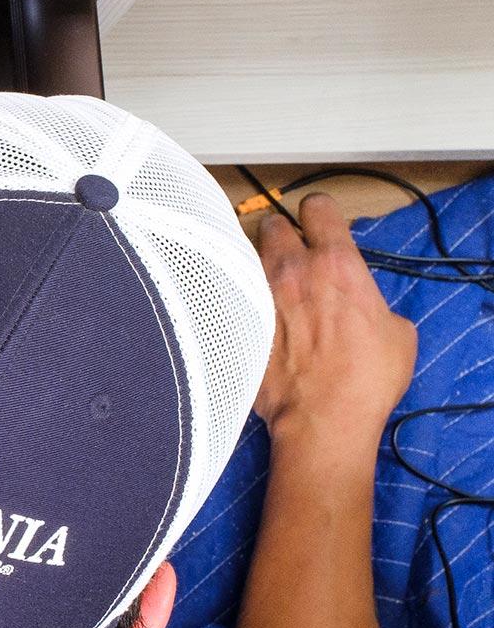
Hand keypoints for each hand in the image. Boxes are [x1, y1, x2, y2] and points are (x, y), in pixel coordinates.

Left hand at [252, 193, 416, 450]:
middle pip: (271, 224)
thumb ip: (375, 303)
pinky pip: (231, 296)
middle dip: (279, 235)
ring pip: (244, 257)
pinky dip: (238, 300)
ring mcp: (258, 296)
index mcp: (336, 264)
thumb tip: (365, 307)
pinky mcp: (236, 324)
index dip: (318, 213)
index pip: (317, 208)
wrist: (321, 419)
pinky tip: (247, 316)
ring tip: (266, 286)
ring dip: (255, 265)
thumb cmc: (365, 380)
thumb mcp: (397, 332)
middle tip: (287, 254)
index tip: (317, 223)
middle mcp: (291, 271)